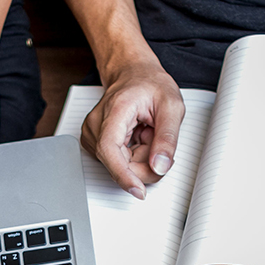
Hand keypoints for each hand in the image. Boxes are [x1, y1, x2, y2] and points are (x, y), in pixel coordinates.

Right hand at [80, 62, 183, 199]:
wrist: (133, 73)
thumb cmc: (150, 84)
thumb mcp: (172, 106)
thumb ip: (168, 138)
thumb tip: (160, 166)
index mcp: (115, 110)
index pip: (110, 150)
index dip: (124, 175)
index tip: (139, 191)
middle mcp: (97, 123)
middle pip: (119, 163)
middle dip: (145, 161)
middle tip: (157, 138)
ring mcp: (93, 133)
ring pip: (120, 166)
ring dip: (140, 156)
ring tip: (145, 132)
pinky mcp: (95, 142)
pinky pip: (117, 162)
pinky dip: (133, 155)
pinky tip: (137, 136)